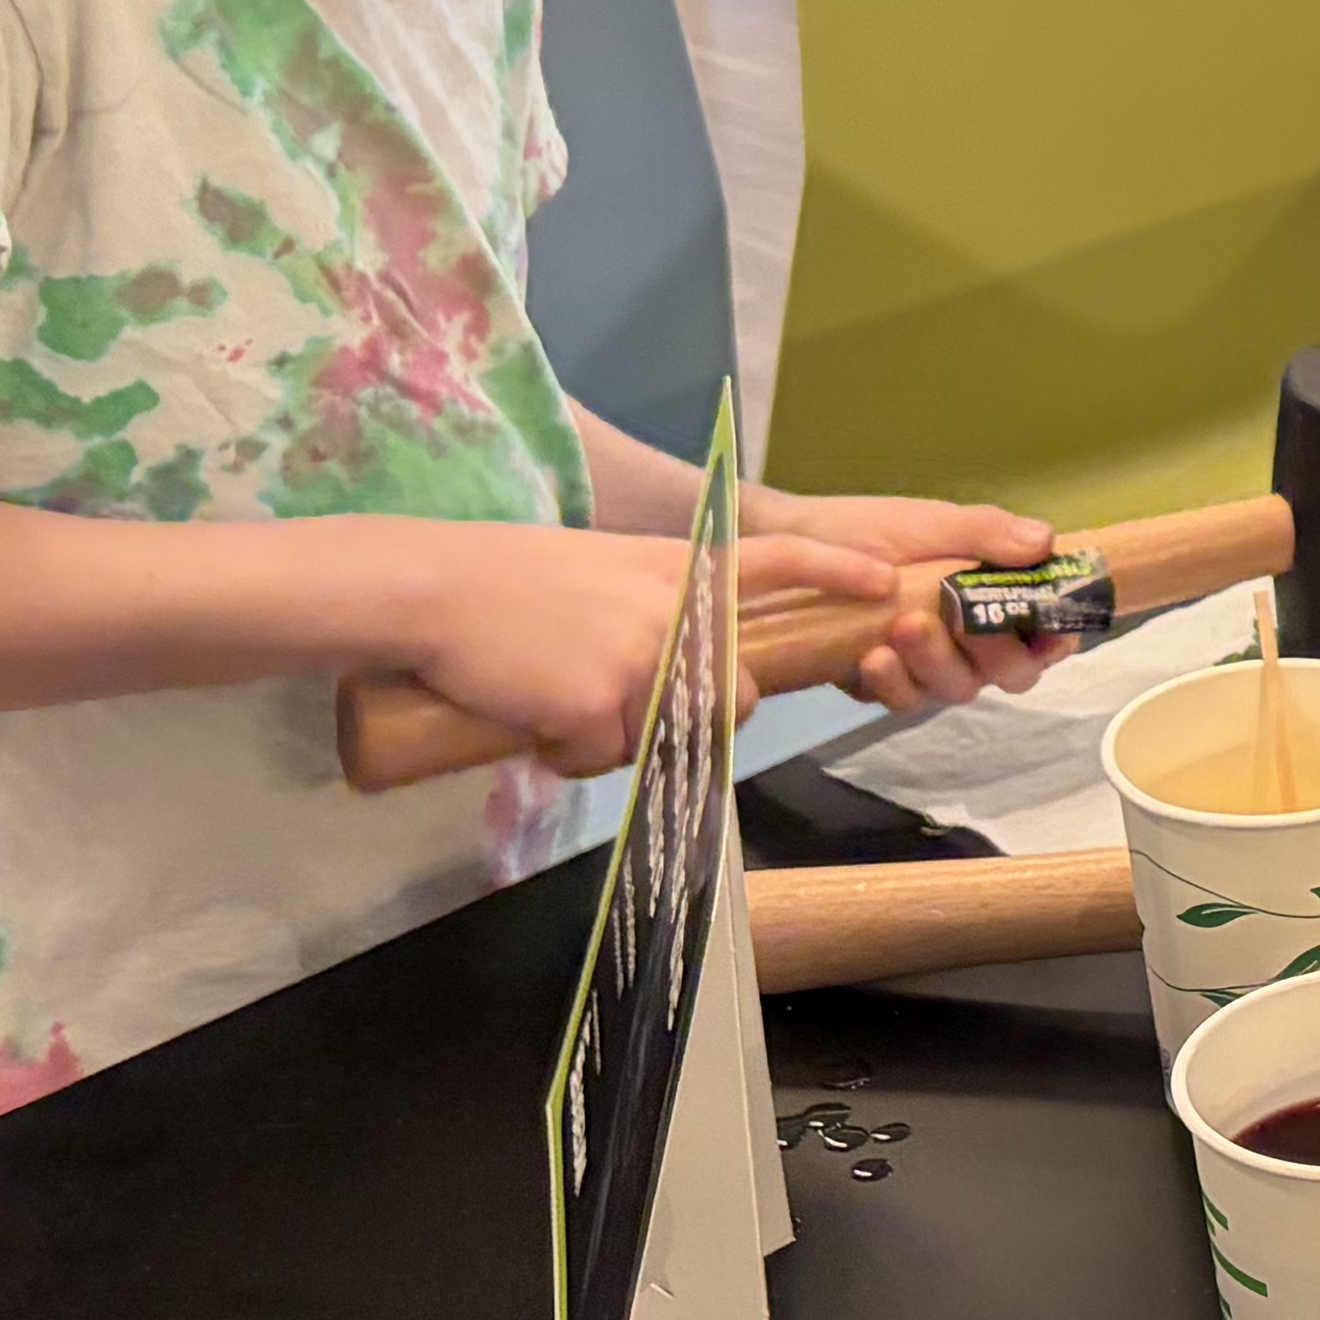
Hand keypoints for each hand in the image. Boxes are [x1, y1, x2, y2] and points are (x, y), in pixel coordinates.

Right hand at [411, 526, 897, 770]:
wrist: (434, 591)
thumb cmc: (508, 583)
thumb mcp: (605, 572)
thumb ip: (661, 610)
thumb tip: (686, 672)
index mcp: (676, 569)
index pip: (777, 559)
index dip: (836, 569)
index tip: (885, 581)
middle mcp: (677, 610)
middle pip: (738, 694)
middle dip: (696, 714)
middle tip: (621, 698)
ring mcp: (646, 658)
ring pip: (671, 736)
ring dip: (622, 736)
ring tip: (562, 698)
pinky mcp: (605, 705)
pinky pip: (607, 759)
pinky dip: (568, 752)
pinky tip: (534, 716)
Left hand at [755, 490, 1069, 714]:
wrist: (794, 545)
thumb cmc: (873, 529)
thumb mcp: (934, 522)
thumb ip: (988, 533)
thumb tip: (1045, 541)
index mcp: (997, 598)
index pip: (1049, 633)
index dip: (1057, 640)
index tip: (1047, 635)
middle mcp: (972, 640)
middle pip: (1010, 672)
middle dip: (992, 652)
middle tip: (958, 619)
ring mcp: (930, 665)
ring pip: (957, 689)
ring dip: (938, 663)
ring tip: (904, 627)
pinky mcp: (887, 684)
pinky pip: (903, 699)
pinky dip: (894, 683)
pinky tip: (873, 657)